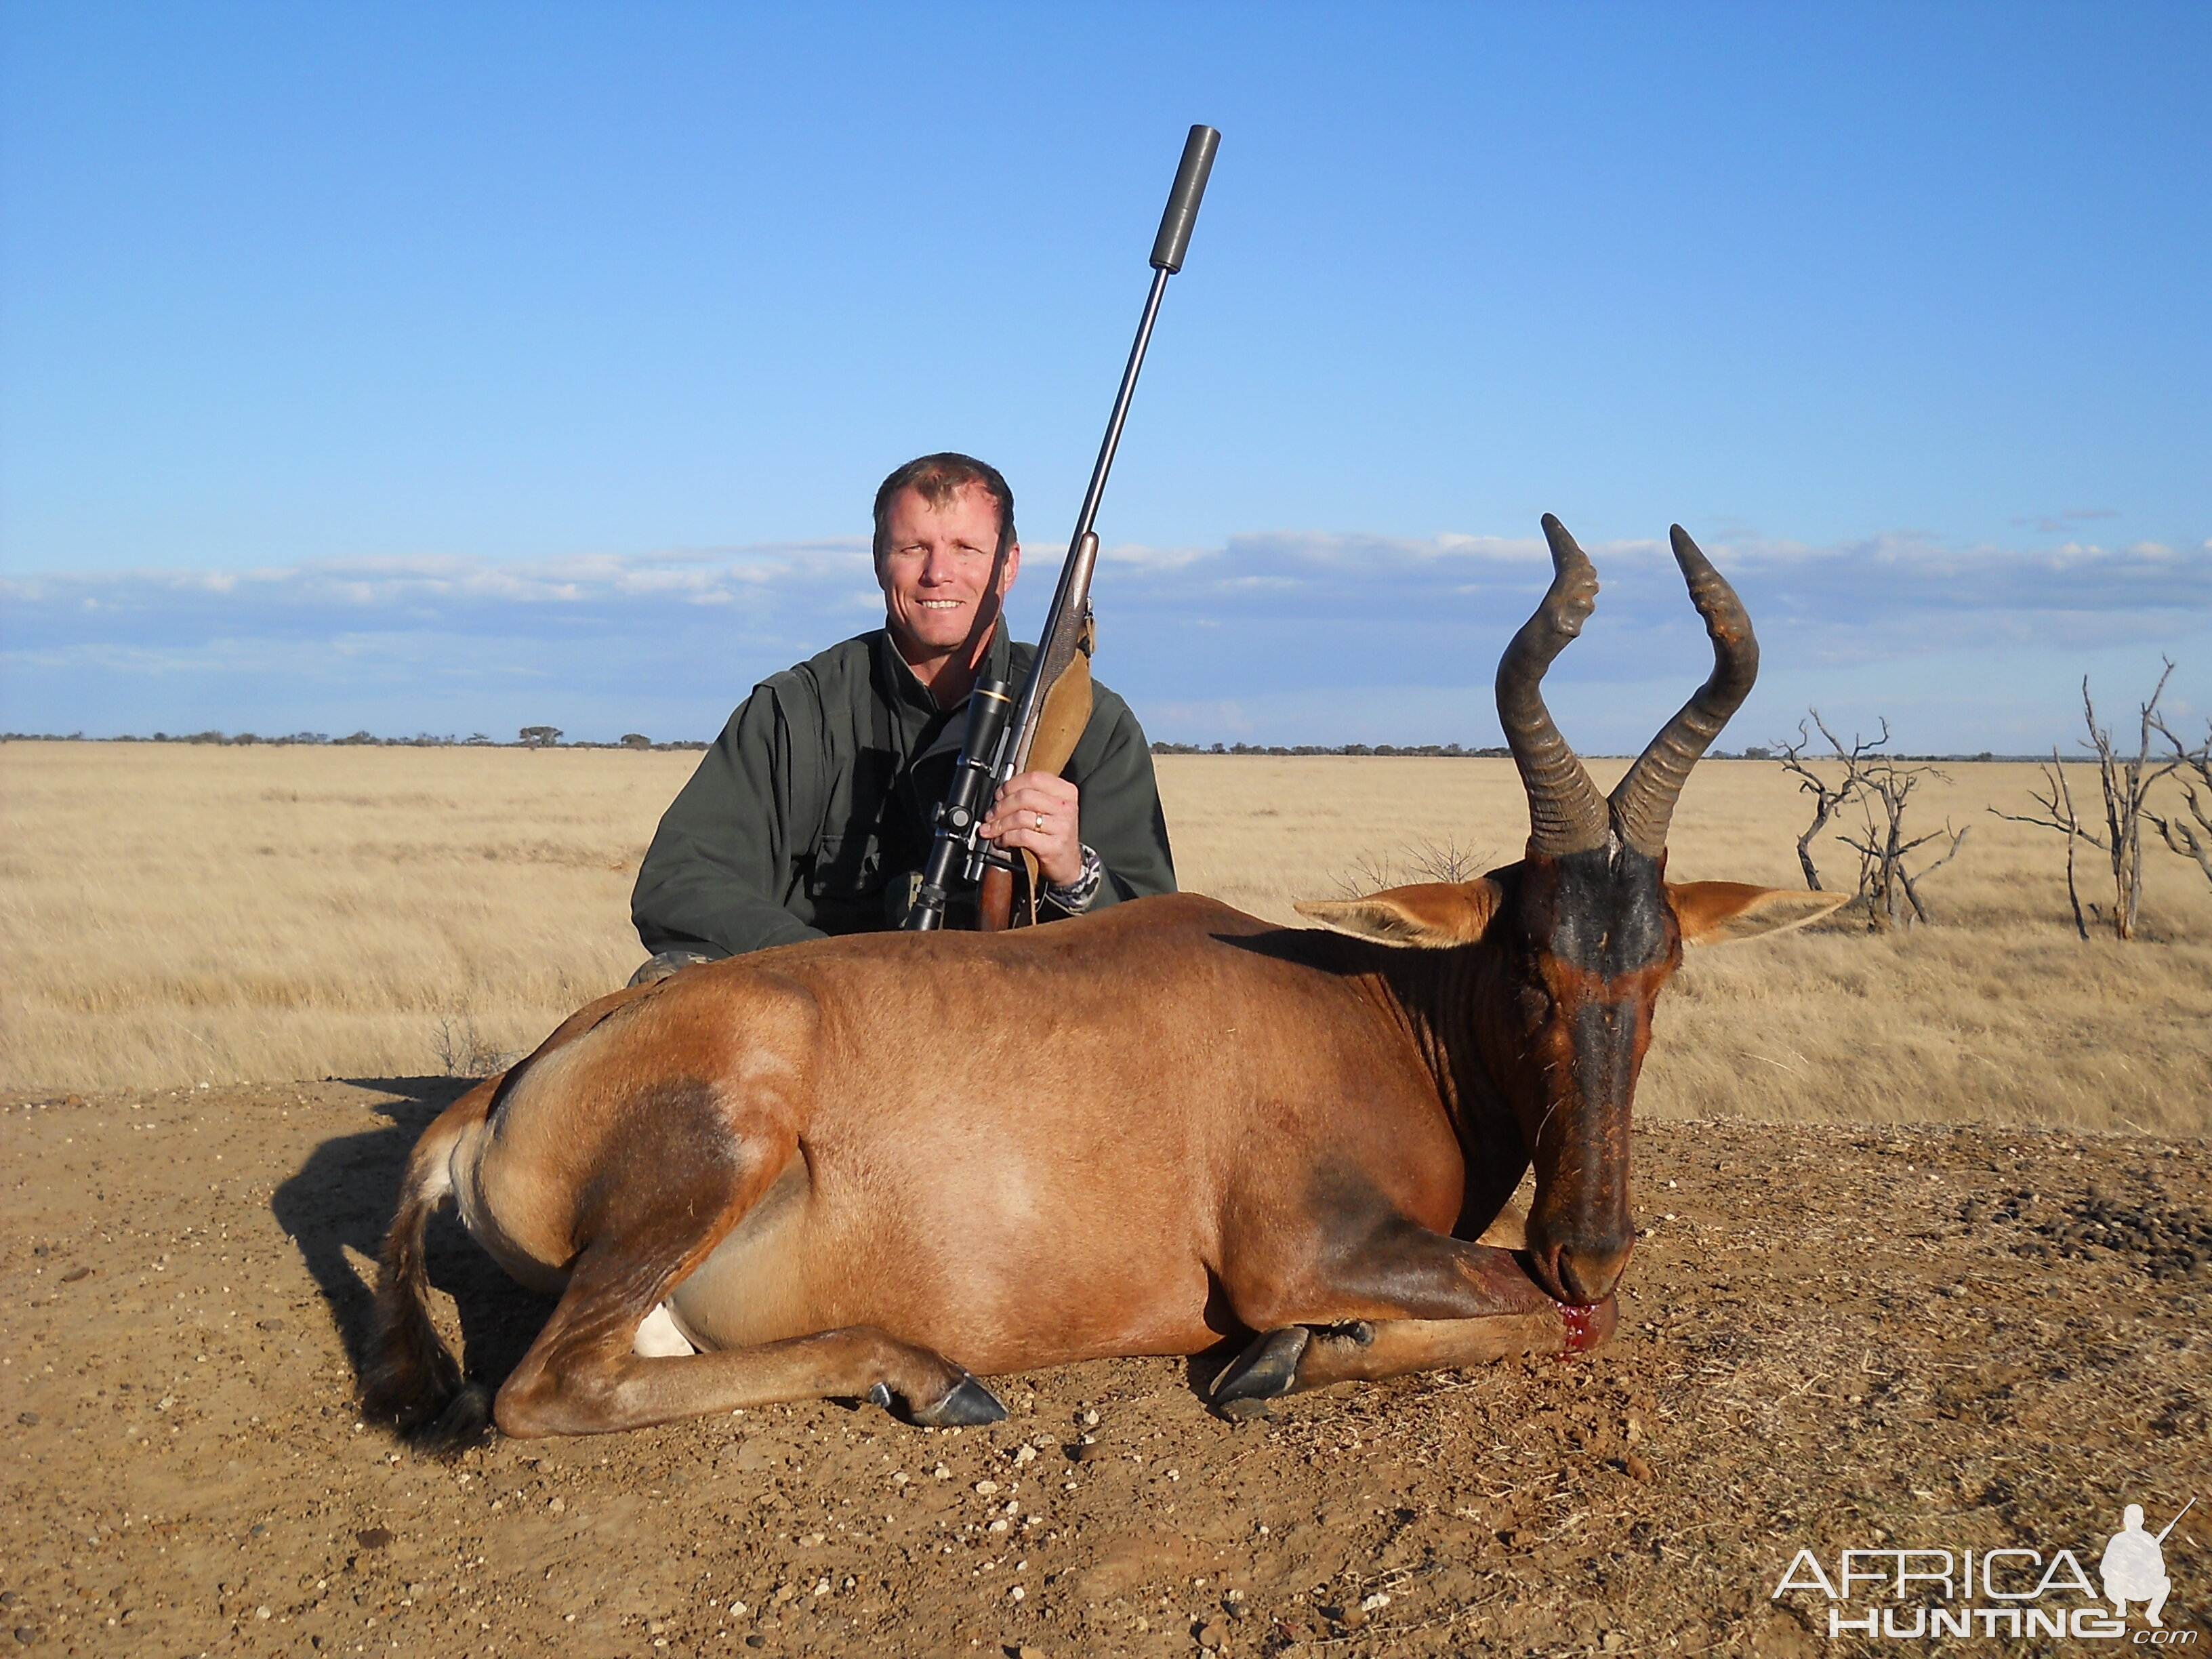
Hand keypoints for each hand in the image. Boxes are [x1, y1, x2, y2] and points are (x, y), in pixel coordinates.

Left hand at [981, 771, 1082, 888]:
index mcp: (1066, 792)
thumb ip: (1031, 795)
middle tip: (990, 815)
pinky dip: (1006, 838)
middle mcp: (1066, 807)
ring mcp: (1061, 827)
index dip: (1011, 785)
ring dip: (999, 824)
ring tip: (992, 829)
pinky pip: (1022, 836)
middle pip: (1024, 797)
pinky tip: (1001, 841)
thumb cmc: (1055, 833)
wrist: (1068, 863)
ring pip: (1020, 817)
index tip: (999, 794)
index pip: (1034, 778)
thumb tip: (1001, 792)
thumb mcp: (1051, 808)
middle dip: (1001, 806)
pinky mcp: (1053, 846)